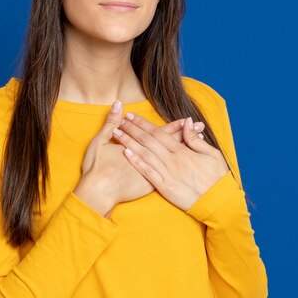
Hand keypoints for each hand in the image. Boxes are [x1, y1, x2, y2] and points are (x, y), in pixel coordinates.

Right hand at [74, 101, 205, 216]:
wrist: (96, 194)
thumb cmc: (96, 168)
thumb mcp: (100, 142)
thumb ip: (110, 122)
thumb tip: (117, 103)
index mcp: (139, 148)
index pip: (161, 134)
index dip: (175, 126)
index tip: (188, 119)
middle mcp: (148, 161)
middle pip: (171, 145)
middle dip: (186, 135)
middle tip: (201, 126)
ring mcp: (152, 174)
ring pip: (173, 160)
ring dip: (187, 149)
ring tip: (201, 140)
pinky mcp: (151, 186)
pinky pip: (171, 174)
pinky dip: (181, 166)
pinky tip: (190, 162)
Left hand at [112, 113, 228, 210]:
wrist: (218, 203)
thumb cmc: (217, 178)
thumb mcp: (212, 154)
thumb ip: (195, 139)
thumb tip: (187, 122)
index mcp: (184, 151)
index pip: (160, 133)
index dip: (144, 123)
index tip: (132, 116)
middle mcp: (174, 160)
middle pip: (149, 141)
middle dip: (133, 129)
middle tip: (120, 120)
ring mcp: (168, 174)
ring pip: (145, 154)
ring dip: (130, 142)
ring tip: (117, 133)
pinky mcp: (165, 187)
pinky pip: (148, 172)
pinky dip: (137, 162)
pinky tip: (126, 153)